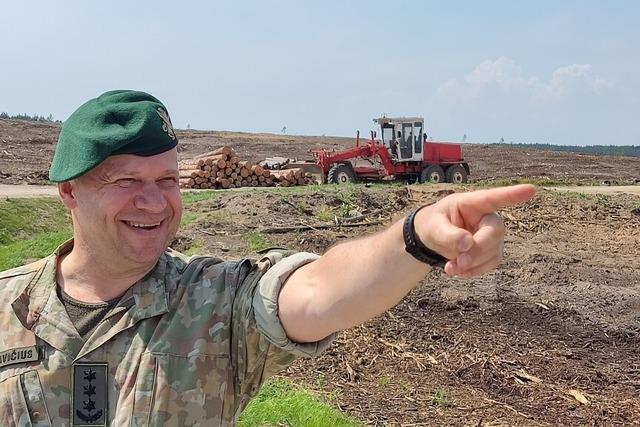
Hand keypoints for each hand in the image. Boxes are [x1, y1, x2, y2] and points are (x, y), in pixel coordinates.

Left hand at [414, 184, 535, 276]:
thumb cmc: (434, 225)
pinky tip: (458, 271)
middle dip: (478, 249)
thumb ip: (447, 234)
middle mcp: (487, 217)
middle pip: (495, 232)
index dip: (512, 195)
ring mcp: (493, 235)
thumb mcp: (433, 227)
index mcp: (472, 203)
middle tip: (459, 261)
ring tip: (450, 268)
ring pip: (493, 251)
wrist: (434, 238)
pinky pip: (490, 263)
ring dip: (473, 264)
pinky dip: (474, 270)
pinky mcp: (493, 251)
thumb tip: (467, 244)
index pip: (494, 198)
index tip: (531, 189)